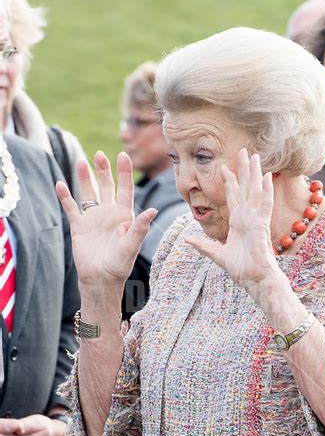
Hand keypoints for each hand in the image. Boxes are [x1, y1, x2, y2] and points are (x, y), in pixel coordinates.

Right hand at [56, 152, 157, 290]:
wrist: (100, 280)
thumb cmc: (119, 266)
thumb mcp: (131, 246)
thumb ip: (140, 228)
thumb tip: (153, 210)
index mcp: (124, 216)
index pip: (125, 190)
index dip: (124, 173)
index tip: (124, 155)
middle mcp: (109, 214)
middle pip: (106, 187)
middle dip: (103, 170)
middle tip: (99, 155)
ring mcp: (93, 219)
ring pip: (88, 193)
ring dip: (84, 178)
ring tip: (81, 162)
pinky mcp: (79, 227)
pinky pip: (71, 208)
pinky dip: (65, 196)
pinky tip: (60, 184)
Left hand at [185, 150, 276, 288]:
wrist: (254, 279)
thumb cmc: (241, 269)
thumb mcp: (217, 255)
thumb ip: (203, 245)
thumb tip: (188, 239)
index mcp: (238, 222)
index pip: (233, 196)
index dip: (229, 181)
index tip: (223, 166)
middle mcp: (248, 217)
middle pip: (246, 188)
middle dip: (243, 169)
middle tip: (244, 151)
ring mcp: (256, 220)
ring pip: (256, 191)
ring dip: (255, 174)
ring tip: (255, 156)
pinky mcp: (262, 225)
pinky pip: (265, 205)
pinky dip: (266, 191)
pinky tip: (266, 177)